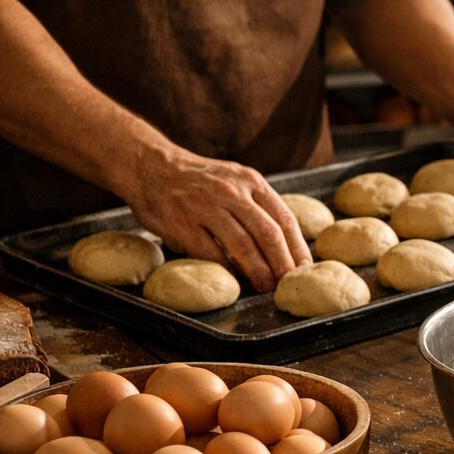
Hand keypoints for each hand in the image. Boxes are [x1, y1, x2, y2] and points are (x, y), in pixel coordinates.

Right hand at [118, 149, 309, 292]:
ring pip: (243, 246)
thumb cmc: (199, 181)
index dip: (297, 247)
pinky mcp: (182, 224)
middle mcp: (232, 192)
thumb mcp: (234, 179)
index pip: (285, 218)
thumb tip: (284, 244)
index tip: (304, 268)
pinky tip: (235, 281)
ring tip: (265, 287)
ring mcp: (206, 207)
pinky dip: (227, 271)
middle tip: (286, 283)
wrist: (150, 165)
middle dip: (282, 264)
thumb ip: (257, 204)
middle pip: (269, 234)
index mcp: (251, 181)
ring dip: (258, 272)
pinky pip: (211, 254)